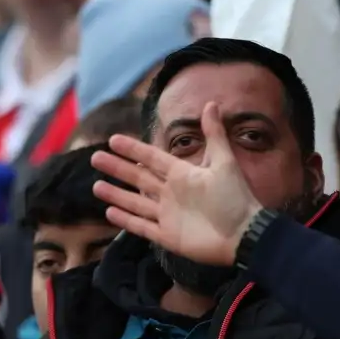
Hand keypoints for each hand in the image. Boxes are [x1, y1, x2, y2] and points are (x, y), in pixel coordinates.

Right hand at [91, 104, 263, 266]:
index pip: (152, 158)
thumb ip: (215, 134)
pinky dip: (126, 220)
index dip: (133, 149)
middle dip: (118, 168)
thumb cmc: (235, 197)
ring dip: (116, 194)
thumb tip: (211, 103)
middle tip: (95, 158)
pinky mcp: (167, 235)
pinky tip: (109, 213)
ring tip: (95, 186)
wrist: (244, 233)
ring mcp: (168, 215)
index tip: (113, 139)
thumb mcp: (224, 162)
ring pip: (136, 202)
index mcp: (182, 174)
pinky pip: (142, 226)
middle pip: (139, 178)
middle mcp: (171, 192)